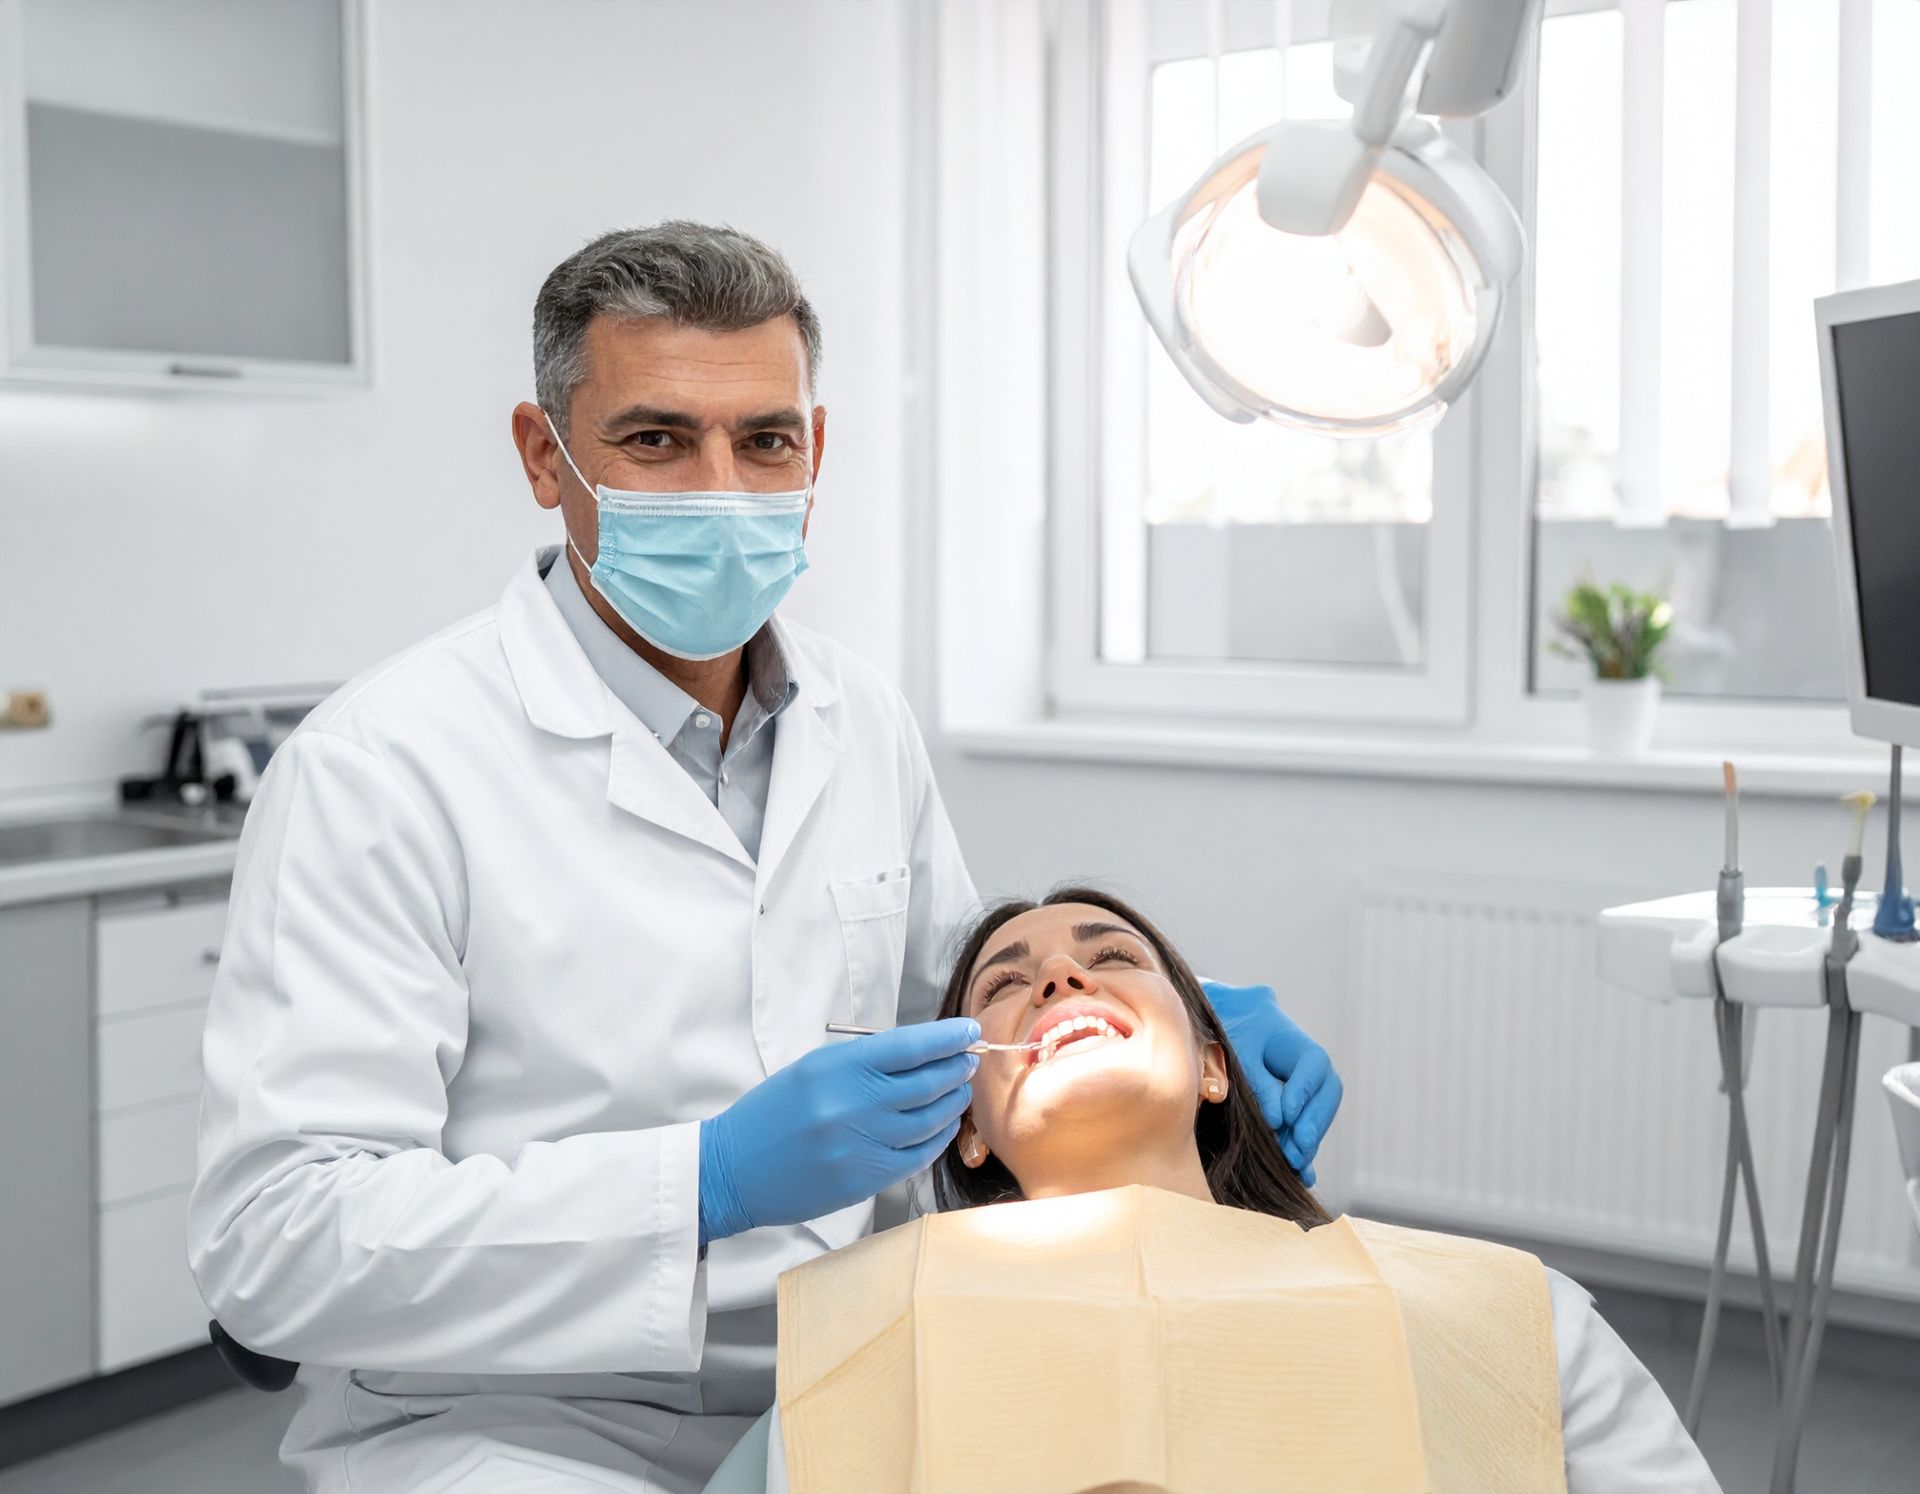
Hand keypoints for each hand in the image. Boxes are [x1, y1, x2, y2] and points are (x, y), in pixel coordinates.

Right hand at [697, 1018, 979, 1242]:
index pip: (910, 1046)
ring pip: (930, 1120)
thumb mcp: (813, 1069)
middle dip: (956, 1068)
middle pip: (928, 1082)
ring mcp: (862, 1144)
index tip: (969, 1030)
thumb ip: (864, 1061)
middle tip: (968, 1061)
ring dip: (953, 1102)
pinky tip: (943, 1126)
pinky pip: (918, 1155)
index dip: (947, 1037)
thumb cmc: (774, 1113)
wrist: (735, 1169)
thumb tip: (922, 1053)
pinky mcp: (866, 1179)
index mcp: (838, 1068)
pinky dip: (938, 1137)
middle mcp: (854, 1104)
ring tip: (959, 1091)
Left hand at [1201, 982, 1341, 1186]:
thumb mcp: (1239, 1051)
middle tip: (1297, 1150)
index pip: (1313, 1065)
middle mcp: (1312, 1069)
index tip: (1288, 1117)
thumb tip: (1276, 1121)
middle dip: (1312, 1125)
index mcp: (1298, 1044)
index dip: (1303, 1091)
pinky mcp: (1300, 1110)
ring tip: (1296, 1166)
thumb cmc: (1233, 1035)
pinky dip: (1304, 1150)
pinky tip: (1302, 1175)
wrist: (1233, 1030)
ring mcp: (1310, 1091)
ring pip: (1319, 1116)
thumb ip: (1259, 1082)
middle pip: (1326, 1095)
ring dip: (1309, 1142)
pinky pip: (1307, 1129)